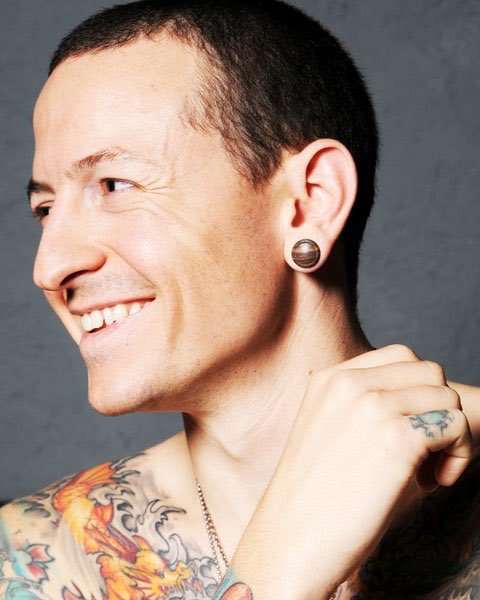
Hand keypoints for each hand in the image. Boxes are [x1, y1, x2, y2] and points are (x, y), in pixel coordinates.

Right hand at [227, 345, 472, 599]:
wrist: (292, 539)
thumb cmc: (314, 497)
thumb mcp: (328, 431)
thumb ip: (362, 406)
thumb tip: (421, 403)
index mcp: (330, 378)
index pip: (401, 357)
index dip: (417, 393)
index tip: (407, 433)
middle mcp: (350, 382)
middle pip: (430, 372)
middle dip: (438, 409)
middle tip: (424, 454)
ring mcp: (373, 406)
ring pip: (447, 398)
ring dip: (450, 435)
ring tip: (427, 473)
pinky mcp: (398, 438)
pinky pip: (456, 427)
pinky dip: (458, 456)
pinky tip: (432, 484)